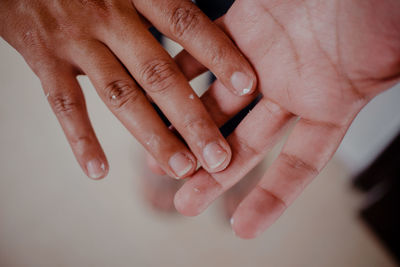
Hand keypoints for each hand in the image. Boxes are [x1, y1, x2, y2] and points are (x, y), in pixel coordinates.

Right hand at [0, 0, 256, 178]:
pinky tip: (98, 171)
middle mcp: (110, 15)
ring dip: (152, 136)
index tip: (249, 87)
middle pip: (158, 73)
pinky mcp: (43, 56)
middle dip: (192, 118)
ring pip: (120, 95)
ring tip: (182, 170)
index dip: (219, 55)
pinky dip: (80, 138)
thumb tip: (202, 32)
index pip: (186, 24)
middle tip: (219, 157)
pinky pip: (64, 103)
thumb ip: (160, 5)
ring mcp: (76, 38)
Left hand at [171, 0, 399, 237]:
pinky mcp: (242, 26)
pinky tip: (159, 95)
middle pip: (245, 142)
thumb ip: (384, 85)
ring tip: (158, 158)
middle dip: (215, 173)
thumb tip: (391, 91)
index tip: (244, 227)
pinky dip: (180, 72)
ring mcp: (262, 59)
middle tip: (185, 201)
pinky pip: (202, 53)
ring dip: (187, 129)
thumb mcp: (388, 57)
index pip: (298, 163)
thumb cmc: (376, 3)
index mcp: (329, 101)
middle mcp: (291, 86)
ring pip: (216, 104)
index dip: (272, 196)